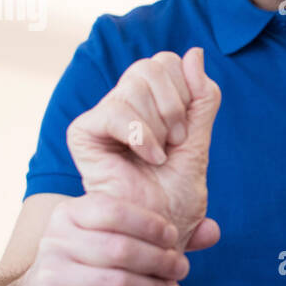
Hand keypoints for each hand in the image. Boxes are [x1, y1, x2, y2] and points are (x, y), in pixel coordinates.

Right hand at [13, 193, 189, 285]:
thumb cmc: (93, 265)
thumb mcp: (116, 240)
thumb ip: (162, 235)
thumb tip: (213, 230)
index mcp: (70, 213)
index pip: (114, 210)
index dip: (151, 225)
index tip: (174, 239)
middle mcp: (55, 240)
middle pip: (119, 249)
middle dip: (159, 261)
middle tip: (181, 271)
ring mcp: (49, 275)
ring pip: (115, 283)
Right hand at [66, 47, 221, 253]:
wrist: (155, 233)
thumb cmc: (176, 199)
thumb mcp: (199, 143)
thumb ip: (201, 100)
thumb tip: (195, 52)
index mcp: (152, 103)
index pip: (168, 61)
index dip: (186, 90)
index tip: (186, 131)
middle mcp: (125, 104)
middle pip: (153, 64)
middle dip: (175, 107)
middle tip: (174, 144)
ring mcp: (103, 116)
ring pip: (135, 84)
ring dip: (159, 127)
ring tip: (159, 157)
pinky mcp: (84, 132)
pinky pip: (116, 110)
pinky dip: (141, 135)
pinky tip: (147, 158)